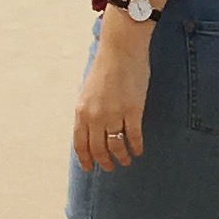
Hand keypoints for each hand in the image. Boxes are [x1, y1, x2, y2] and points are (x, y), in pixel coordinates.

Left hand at [74, 12, 152, 170]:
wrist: (121, 50)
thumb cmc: (105, 67)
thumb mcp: (88, 91)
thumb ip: (88, 111)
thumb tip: (91, 129)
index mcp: (81, 111)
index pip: (80, 143)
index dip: (85, 159)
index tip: (90, 168)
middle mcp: (95, 116)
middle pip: (98, 149)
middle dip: (104, 162)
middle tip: (110, 167)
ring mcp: (114, 114)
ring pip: (116, 146)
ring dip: (121, 157)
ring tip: (126, 160)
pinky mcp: (133, 111)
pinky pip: (134, 136)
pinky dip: (136, 146)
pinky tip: (138, 150)